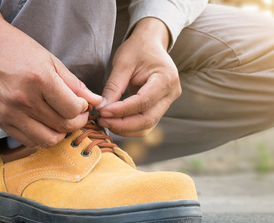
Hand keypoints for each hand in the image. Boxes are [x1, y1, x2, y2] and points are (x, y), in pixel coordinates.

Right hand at [0, 0, 101, 147]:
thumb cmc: (19, 49)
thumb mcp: (51, 61)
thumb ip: (75, 84)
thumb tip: (97, 101)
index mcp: (39, 79)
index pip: (72, 109)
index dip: (83, 109)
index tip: (82, 104)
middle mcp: (23, 99)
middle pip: (63, 126)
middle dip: (77, 122)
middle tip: (77, 114)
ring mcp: (10, 112)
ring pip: (48, 140)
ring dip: (60, 133)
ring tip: (61, 120)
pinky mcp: (0, 120)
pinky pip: (29, 141)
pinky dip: (41, 136)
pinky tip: (43, 123)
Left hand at [97, 18, 180, 136]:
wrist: (151, 43)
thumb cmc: (138, 49)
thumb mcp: (123, 63)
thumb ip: (113, 87)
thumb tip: (102, 108)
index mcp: (166, 78)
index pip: (143, 101)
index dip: (122, 110)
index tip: (103, 112)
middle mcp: (171, 93)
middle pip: (148, 119)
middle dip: (123, 124)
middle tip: (102, 121)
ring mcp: (168, 102)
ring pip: (147, 125)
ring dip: (125, 128)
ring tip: (106, 122)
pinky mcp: (160, 107)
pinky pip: (146, 123)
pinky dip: (130, 126)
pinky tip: (115, 122)